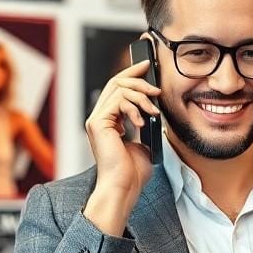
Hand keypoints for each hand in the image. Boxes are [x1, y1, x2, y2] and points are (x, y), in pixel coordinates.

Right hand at [85, 57, 159, 193]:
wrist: (124, 187)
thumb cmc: (133, 172)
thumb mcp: (144, 142)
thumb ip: (144, 124)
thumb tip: (154, 109)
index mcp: (108, 122)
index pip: (116, 88)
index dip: (132, 74)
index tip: (148, 66)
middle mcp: (99, 118)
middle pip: (116, 82)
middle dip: (139, 79)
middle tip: (157, 88)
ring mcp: (96, 120)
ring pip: (119, 89)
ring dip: (142, 96)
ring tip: (154, 111)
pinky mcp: (98, 123)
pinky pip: (118, 101)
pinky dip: (135, 108)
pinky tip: (143, 122)